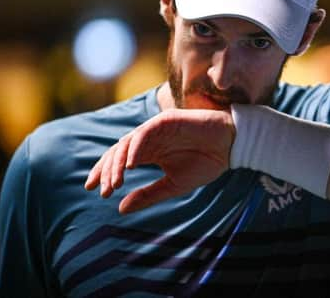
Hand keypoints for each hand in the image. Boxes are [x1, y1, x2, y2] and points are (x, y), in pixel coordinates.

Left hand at [84, 109, 234, 212]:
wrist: (230, 147)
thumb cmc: (206, 162)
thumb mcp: (174, 185)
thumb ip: (148, 195)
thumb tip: (120, 208)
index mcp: (149, 153)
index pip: (119, 162)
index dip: (106, 175)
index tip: (99, 193)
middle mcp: (148, 140)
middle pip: (117, 152)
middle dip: (106, 171)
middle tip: (102, 190)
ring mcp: (155, 129)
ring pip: (127, 143)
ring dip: (118, 163)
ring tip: (114, 182)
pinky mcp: (166, 121)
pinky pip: (144, 133)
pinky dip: (135, 148)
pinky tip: (130, 166)